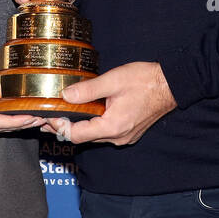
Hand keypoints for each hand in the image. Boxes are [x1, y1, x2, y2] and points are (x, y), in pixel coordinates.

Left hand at [42, 62, 174, 145]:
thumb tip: (66, 95)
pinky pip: (105, 132)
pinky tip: (87, 112)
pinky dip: (93, 124)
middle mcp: (118, 137)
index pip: (77, 135)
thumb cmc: (145, 81)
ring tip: (65, 111)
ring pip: (94, 135)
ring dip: (80, 125)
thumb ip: (88, 90)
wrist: (171, 84)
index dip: (59, 127)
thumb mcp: (113, 80)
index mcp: (113, 126)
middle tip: (50, 115)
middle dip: (66, 126)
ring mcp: (124, 136)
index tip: (47, 118)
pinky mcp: (128, 132)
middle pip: (84, 137)